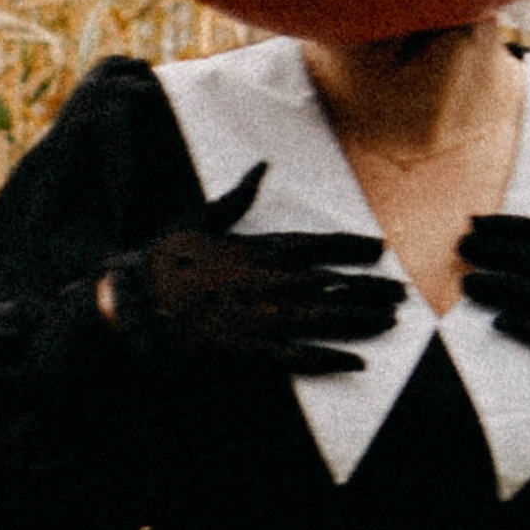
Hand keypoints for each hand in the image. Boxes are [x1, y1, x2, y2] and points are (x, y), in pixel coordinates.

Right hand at [101, 163, 403, 374]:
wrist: (129, 305)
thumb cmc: (160, 262)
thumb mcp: (198, 219)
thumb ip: (237, 198)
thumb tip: (261, 167)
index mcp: (253, 249)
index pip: (314, 246)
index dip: (350, 248)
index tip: (379, 250)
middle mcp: (263, 281)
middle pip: (329, 283)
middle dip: (368, 288)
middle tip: (401, 293)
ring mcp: (257, 317)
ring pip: (321, 317)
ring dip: (359, 319)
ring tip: (390, 322)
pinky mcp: (246, 350)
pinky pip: (297, 356)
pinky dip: (328, 358)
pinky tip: (356, 362)